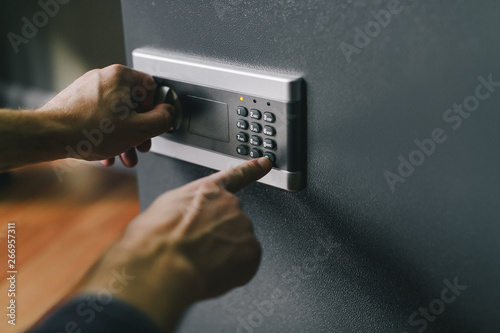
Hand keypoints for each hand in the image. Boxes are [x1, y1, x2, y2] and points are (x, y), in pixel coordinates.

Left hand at [38, 64, 173, 166]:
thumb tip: (169, 114)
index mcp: (121, 77)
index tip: (155, 126)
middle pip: (134, 104)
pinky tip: (107, 153)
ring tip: (125, 155)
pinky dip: (107, 135)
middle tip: (141, 145)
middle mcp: (104, 78)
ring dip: (125, 137)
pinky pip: (100, 118)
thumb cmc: (89, 130)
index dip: (157, 111)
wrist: (50, 136)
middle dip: (139, 130)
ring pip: (117, 114)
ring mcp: (88, 89)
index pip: (152, 88)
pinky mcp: (77, 102)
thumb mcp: (139, 130)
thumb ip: (162, 120)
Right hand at [77, 157, 272, 331]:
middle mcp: (230, 204)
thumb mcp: (164, 210)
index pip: (235, 175)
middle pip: (232, 224)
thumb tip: (187, 223)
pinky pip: (245, 264)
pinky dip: (232, 272)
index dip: (252, 169)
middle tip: (198, 252)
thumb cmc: (154, 239)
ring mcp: (242, 226)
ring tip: (201, 263)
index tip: (265, 163)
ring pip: (238, 246)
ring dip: (225, 256)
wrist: (161, 263)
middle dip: (219, 239)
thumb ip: (187, 210)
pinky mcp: (251, 250)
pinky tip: (212, 272)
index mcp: (207, 192)